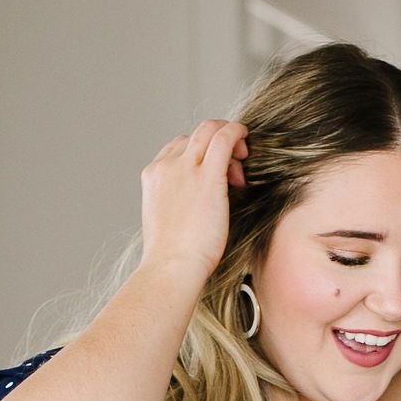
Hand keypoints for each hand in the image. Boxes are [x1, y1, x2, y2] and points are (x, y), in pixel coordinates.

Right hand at [139, 118, 248, 287]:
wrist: (171, 269)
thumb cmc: (172, 258)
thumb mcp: (166, 221)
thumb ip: (177, 203)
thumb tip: (195, 204)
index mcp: (154, 176)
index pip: (178, 147)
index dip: (200, 152)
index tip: (216, 171)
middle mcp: (167, 166)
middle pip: (195, 135)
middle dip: (216, 140)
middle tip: (234, 161)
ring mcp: (185, 169)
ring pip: (209, 131)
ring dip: (228, 137)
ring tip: (242, 159)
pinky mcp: (207, 177)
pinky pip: (224, 138)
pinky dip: (237, 132)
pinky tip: (246, 136)